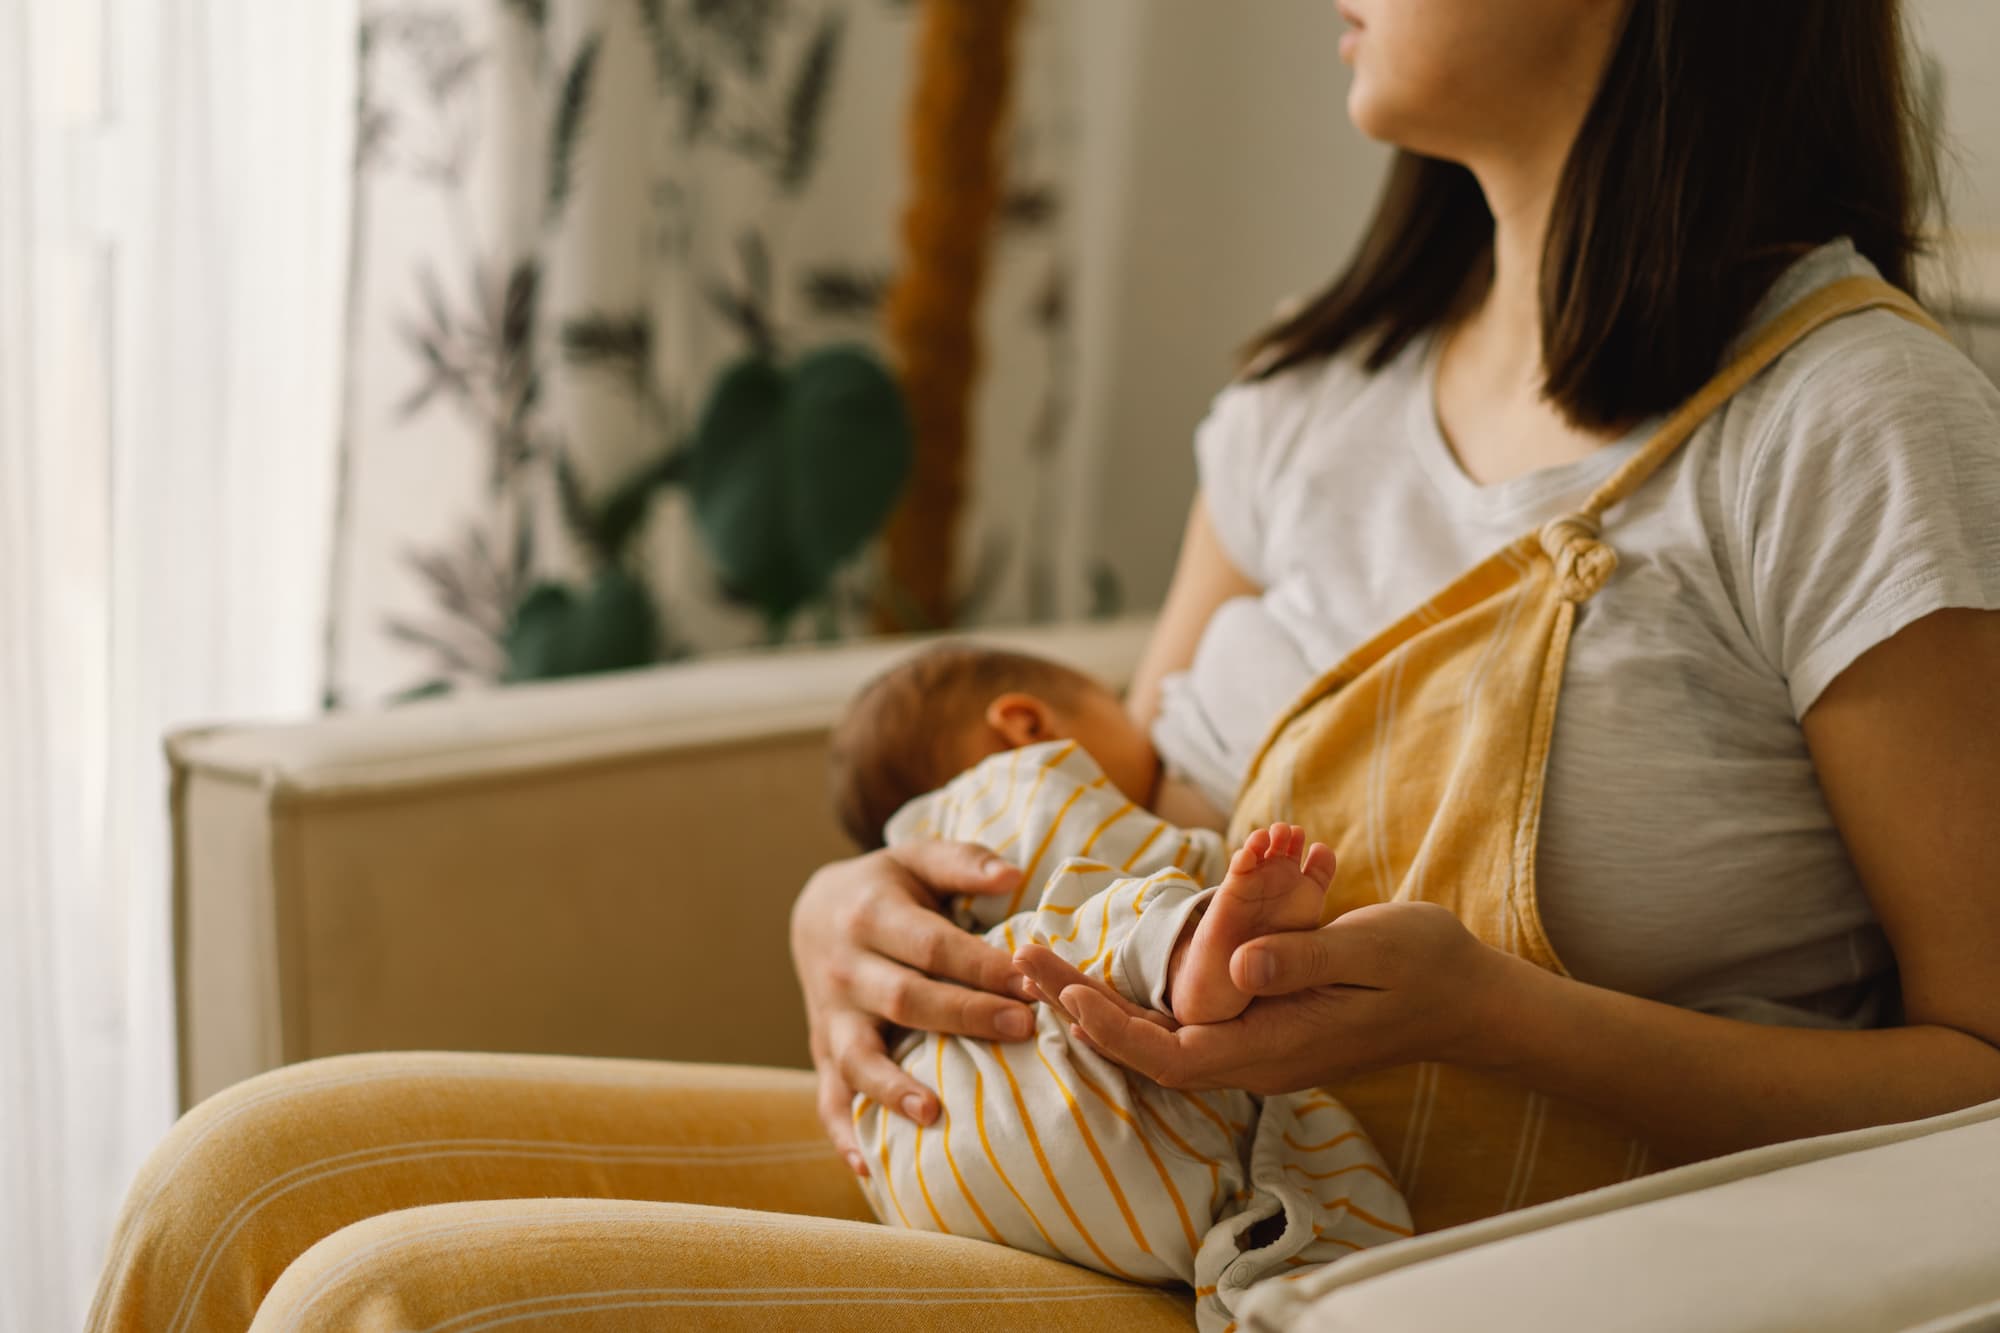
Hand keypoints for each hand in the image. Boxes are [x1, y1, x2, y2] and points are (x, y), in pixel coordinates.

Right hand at [790, 840, 1039, 1175]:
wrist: (813, 912)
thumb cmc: (887, 887)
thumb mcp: (916, 858)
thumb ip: (964, 861)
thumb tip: (1014, 874)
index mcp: (871, 916)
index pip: (933, 946)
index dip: (983, 965)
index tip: (1034, 981)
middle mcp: (844, 968)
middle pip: (905, 999)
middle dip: (964, 1017)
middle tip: (1022, 1031)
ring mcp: (829, 1016)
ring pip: (857, 1057)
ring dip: (893, 1088)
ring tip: (934, 1114)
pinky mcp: (822, 1052)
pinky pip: (828, 1098)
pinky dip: (844, 1134)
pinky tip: (870, 1167)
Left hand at [1014, 901, 1517, 1094]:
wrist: (1468, 995)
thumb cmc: (1424, 965)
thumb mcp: (1368, 948)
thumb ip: (1300, 958)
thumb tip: (1236, 965)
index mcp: (1277, 1046)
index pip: (1175, 1055)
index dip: (1114, 1028)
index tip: (1065, 994)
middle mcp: (1258, 1056)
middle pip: (1149, 1048)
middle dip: (1081, 1007)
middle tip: (1022, 959)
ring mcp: (1259, 1046)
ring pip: (1161, 1036)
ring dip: (1102, 1001)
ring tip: (1044, 964)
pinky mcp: (1264, 1026)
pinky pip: (1186, 1023)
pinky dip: (1139, 998)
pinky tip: (1107, 972)